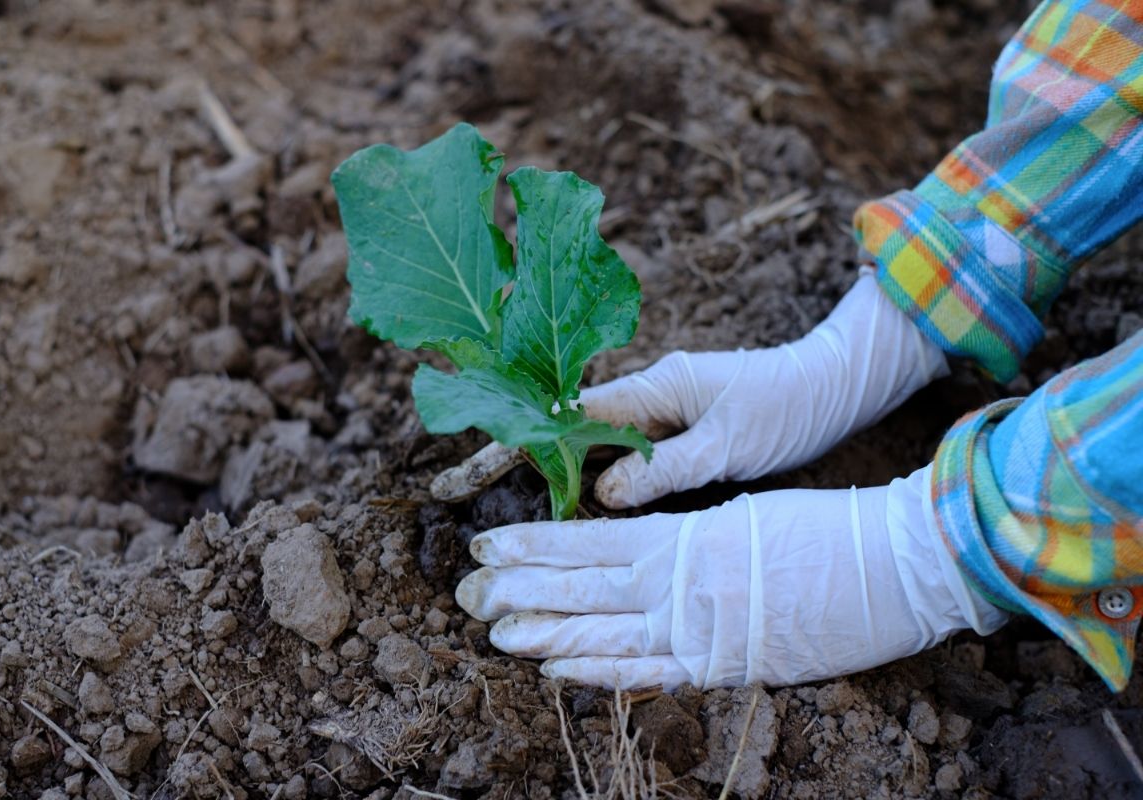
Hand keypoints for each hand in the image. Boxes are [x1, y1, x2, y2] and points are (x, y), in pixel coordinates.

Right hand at [432, 270, 948, 507]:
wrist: (837, 383)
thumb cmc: (789, 407)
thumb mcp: (729, 443)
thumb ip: (665, 467)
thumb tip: (599, 494)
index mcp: (654, 387)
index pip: (570, 413)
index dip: (521, 437)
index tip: (478, 461)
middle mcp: (650, 393)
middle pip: (570, 424)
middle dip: (521, 450)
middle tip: (468, 488)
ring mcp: (662, 408)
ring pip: (593, 438)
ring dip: (554, 462)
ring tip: (505, 496)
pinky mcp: (678, 425)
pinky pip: (622, 448)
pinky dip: (592, 468)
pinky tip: (575, 494)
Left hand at [456, 466, 1007, 689]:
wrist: (891, 562)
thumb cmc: (822, 529)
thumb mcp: (740, 517)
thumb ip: (683, 541)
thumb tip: (635, 555)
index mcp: (681, 536)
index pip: (586, 540)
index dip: (531, 544)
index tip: (485, 542)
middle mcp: (678, 582)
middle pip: (580, 587)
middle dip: (518, 590)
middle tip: (465, 591)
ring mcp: (698, 628)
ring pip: (601, 632)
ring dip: (542, 631)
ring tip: (493, 630)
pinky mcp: (725, 665)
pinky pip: (648, 673)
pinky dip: (598, 670)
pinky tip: (555, 667)